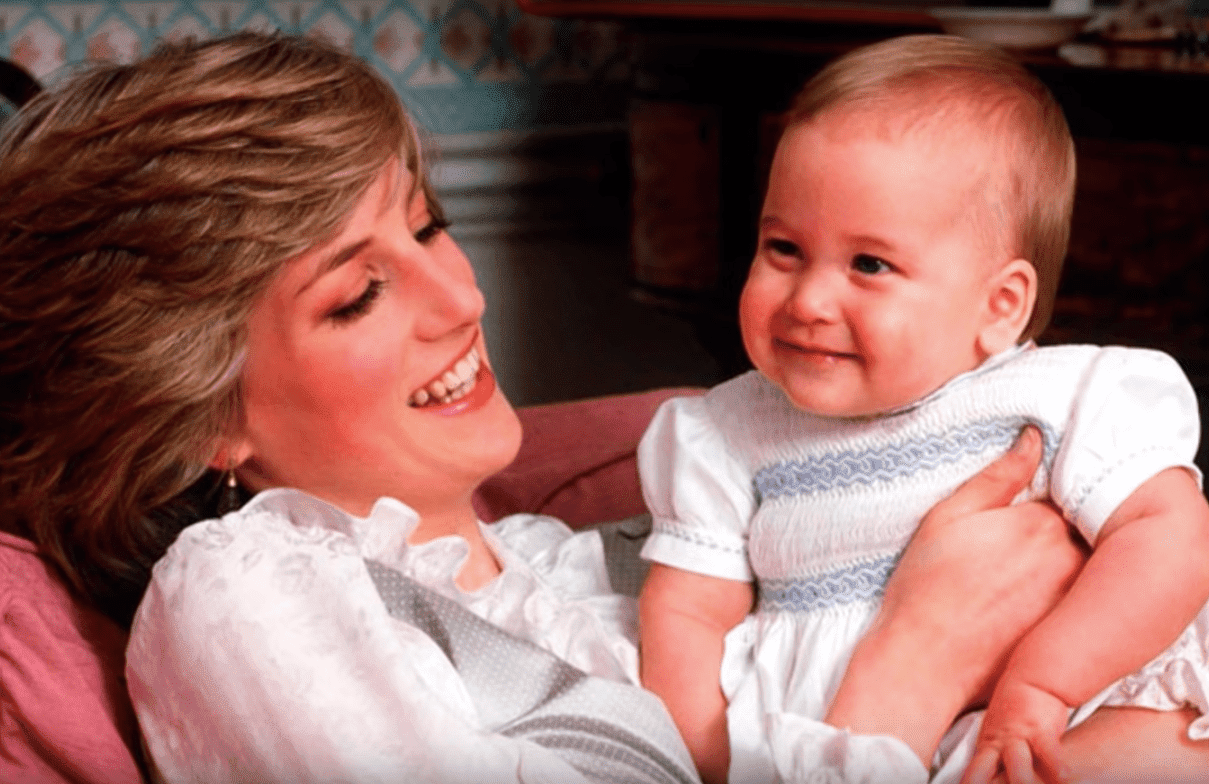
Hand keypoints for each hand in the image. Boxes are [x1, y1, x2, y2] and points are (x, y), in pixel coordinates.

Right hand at [829, 427, 1086, 764]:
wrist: (924, 665)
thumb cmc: (926, 590)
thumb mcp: (947, 517)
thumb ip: (998, 476)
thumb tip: (1034, 438)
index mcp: (1042, 524)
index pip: (1069, 493)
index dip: (1046, 497)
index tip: (1022, 507)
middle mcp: (1071, 561)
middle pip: (1083, 529)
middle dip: (1061, 528)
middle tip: (1016, 543)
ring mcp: (1076, 601)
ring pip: (1086, 565)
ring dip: (1065, 561)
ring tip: (1018, 573)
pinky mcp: (1073, 634)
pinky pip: (1080, 600)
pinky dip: (1063, 595)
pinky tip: (1023, 602)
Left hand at [963, 677, 1071, 783]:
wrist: (1033, 683)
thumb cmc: (1014, 717)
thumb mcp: (996, 737)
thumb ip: (992, 761)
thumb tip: (984, 780)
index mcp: (985, 748)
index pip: (971, 774)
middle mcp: (997, 744)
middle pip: (981, 769)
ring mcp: (1019, 737)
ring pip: (1016, 762)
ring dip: (1021, 780)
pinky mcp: (1041, 731)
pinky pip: (1049, 750)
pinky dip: (1056, 765)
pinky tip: (1065, 777)